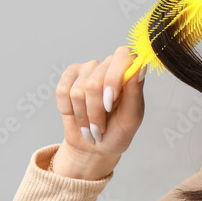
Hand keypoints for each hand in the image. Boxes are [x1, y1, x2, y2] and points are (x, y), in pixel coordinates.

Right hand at [54, 46, 146, 168]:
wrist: (95, 145)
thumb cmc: (118, 130)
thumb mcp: (132, 117)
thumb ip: (135, 92)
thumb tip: (140, 67)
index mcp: (129, 72)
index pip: (123, 55)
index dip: (114, 78)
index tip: (110, 101)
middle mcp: (108, 65)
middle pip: (94, 83)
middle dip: (96, 112)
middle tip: (101, 128)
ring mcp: (87, 69)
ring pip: (77, 91)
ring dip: (83, 116)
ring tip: (91, 125)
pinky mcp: (69, 76)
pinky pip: (62, 92)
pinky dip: (69, 111)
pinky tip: (77, 115)